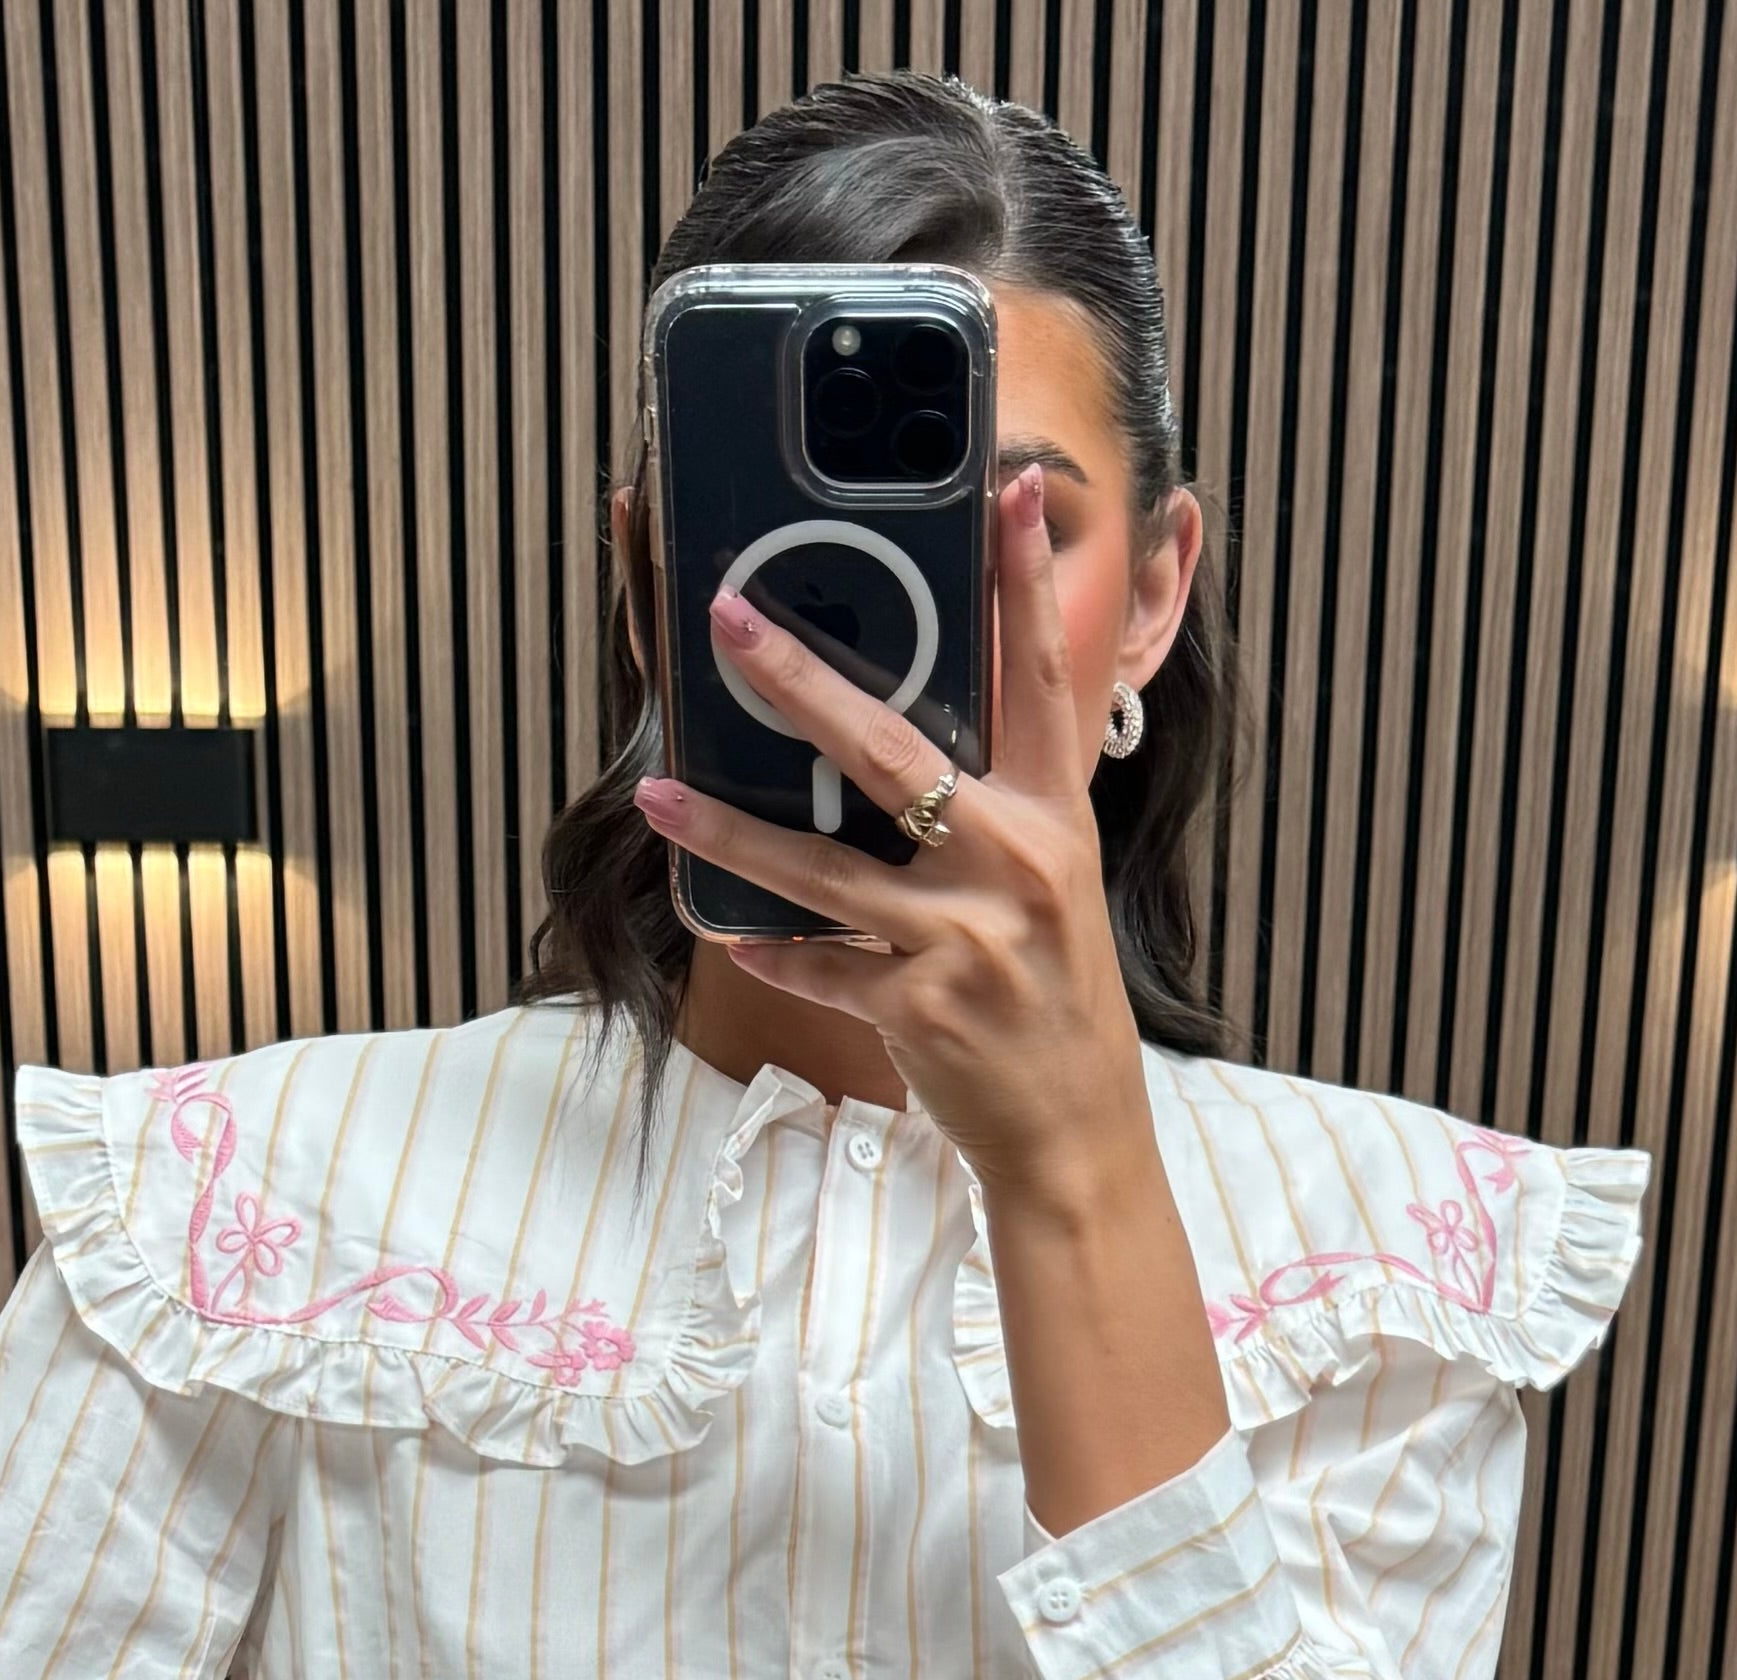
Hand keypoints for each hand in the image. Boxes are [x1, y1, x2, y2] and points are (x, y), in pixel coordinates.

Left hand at [632, 464, 1153, 1205]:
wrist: (1076, 1133)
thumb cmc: (1053, 1000)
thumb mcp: (1051, 887)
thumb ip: (995, 809)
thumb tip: (909, 743)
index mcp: (1053, 818)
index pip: (1040, 678)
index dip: (1024, 579)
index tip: (1007, 488)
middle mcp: (1016, 864)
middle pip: (894, 750)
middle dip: (800, 680)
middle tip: (729, 618)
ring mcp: (967, 938)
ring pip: (824, 869)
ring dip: (730, 831)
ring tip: (659, 793)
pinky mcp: (922, 1008)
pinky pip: (821, 967)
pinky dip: (773, 953)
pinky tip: (729, 934)